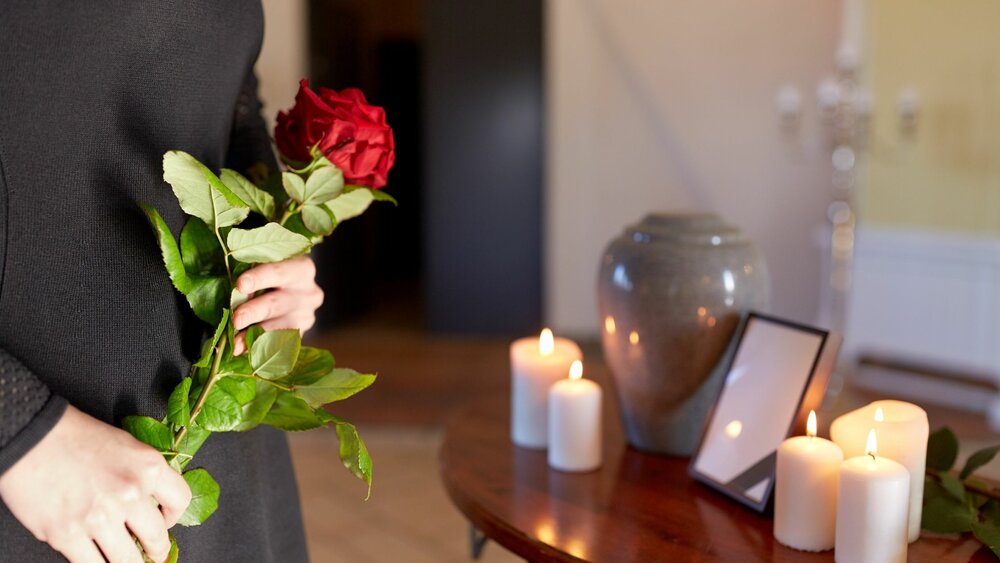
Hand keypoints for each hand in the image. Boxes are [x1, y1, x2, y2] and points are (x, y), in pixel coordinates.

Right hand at [0, 405, 190, 562]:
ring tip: (128, 560)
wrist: (31, 437)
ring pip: (127, 560)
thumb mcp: (126, 445)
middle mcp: (129, 494)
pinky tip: (100, 559)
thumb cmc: (76, 436)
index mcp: (147, 468)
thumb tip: (153, 502)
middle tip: (153, 554)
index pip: (180, 500)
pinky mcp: (67, 535)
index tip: (165, 522)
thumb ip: (144, 474)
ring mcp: (99, 518)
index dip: (174, 516)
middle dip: (156, 550)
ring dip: (130, 562)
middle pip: (156, 538)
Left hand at [232, 256, 323, 354]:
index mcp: (301, 268)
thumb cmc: (269, 275)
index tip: (240, 285)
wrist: (290, 291)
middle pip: (277, 303)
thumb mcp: (264, 266)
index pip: (277, 272)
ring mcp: (306, 315)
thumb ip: (250, 272)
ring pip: (279, 328)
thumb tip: (231, 291)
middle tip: (236, 320)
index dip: (258, 278)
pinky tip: (245, 349)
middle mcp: (308, 292)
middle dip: (254, 312)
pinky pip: (280, 343)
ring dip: (254, 335)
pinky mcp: (301, 334)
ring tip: (236, 343)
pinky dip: (260, 346)